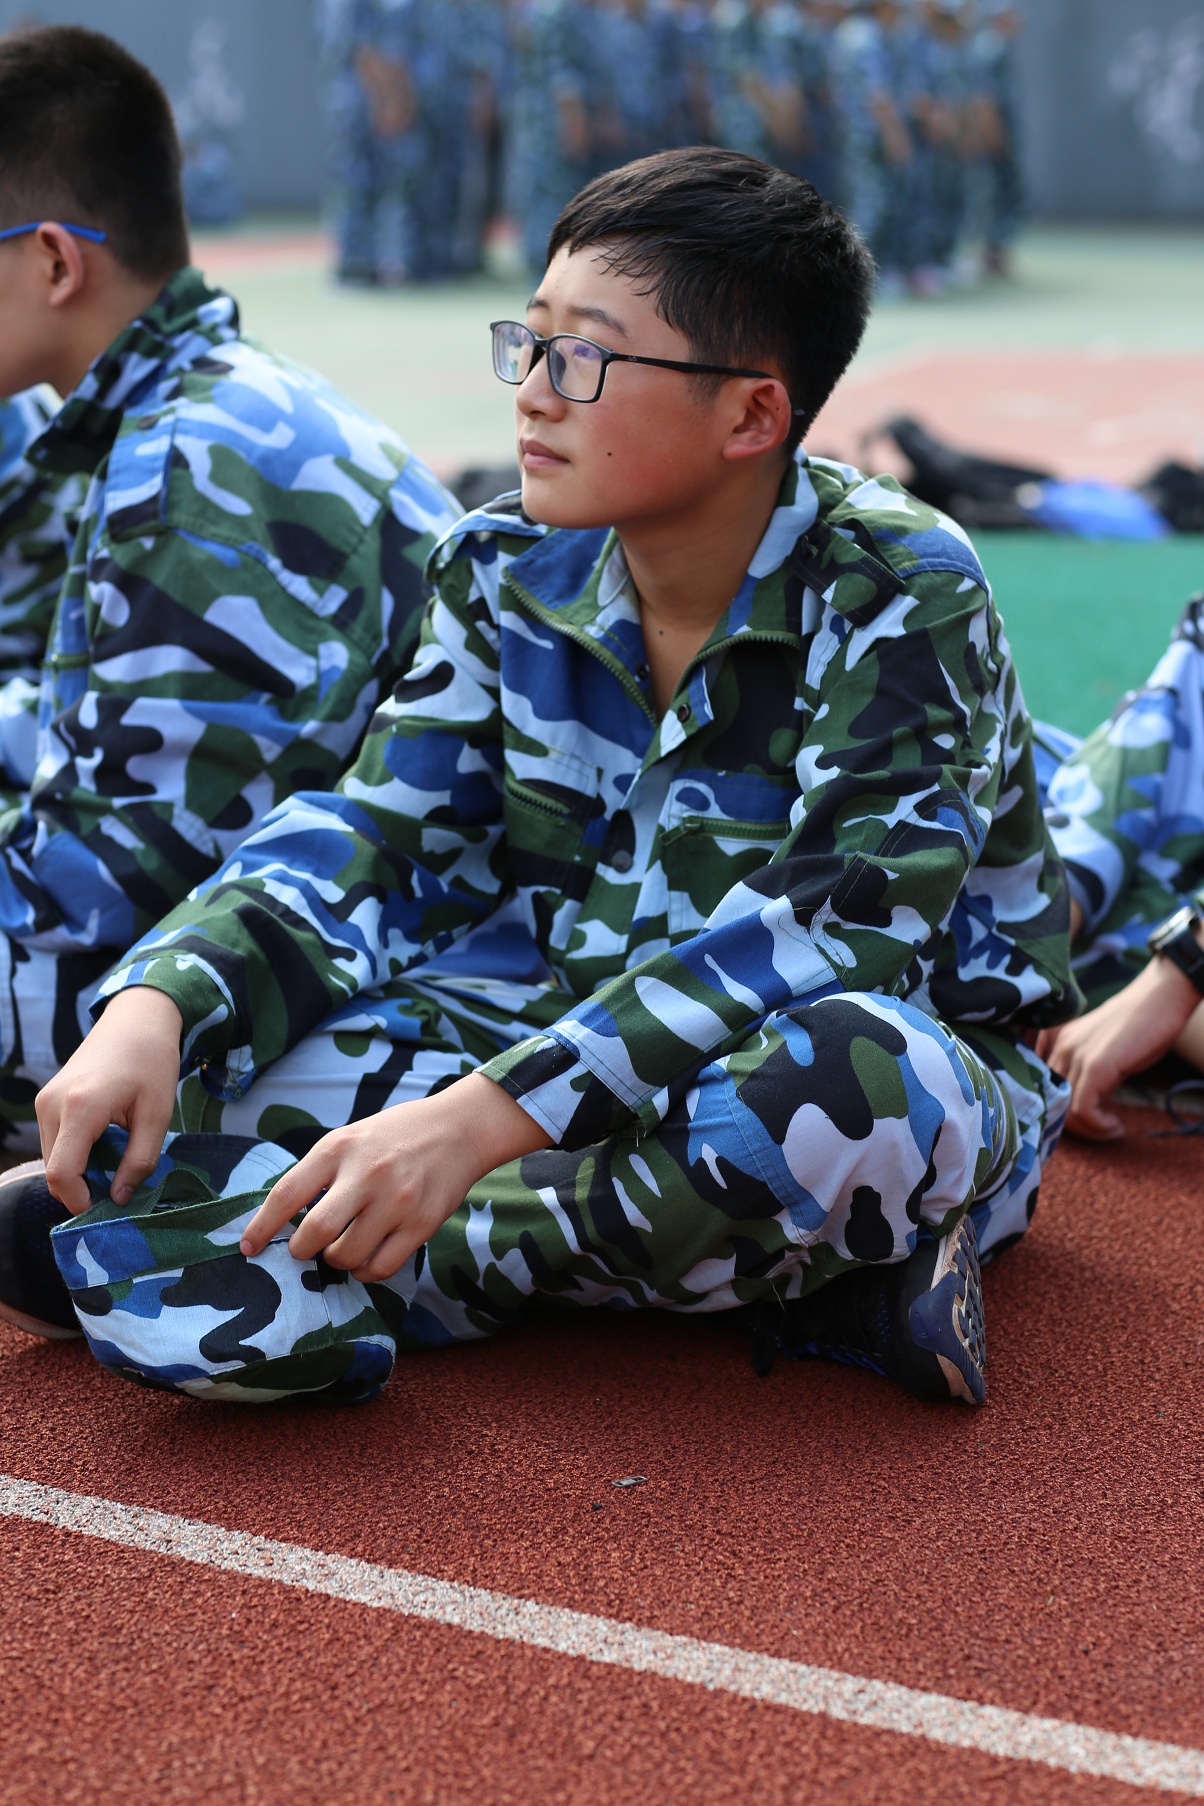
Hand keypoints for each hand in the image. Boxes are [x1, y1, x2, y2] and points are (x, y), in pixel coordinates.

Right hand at [35, 987, 183, 1212]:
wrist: (135, 1020)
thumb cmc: (152, 1062)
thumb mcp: (157, 1115)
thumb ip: (139, 1161)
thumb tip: (120, 1199)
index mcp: (80, 1108)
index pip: (61, 1174)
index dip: (79, 1201)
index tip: (108, 1209)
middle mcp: (52, 1105)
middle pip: (54, 1169)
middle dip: (82, 1188)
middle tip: (119, 1188)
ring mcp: (44, 1101)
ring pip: (53, 1157)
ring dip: (79, 1170)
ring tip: (117, 1160)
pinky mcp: (46, 1099)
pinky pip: (55, 1141)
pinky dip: (75, 1153)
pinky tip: (105, 1144)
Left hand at [238, 1071, 551, 1282]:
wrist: (457, 1129)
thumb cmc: (394, 1136)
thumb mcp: (350, 1138)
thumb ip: (319, 1173)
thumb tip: (282, 1220)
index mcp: (339, 1148)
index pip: (287, 1194)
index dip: (261, 1227)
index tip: (248, 1248)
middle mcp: (367, 1174)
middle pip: (316, 1232)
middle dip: (301, 1250)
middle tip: (305, 1248)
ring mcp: (397, 1201)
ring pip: (347, 1256)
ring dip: (335, 1260)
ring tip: (343, 1246)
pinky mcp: (422, 1224)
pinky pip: (380, 1267)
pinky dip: (365, 1271)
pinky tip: (367, 1258)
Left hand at [1036, 957, 1200, 1139]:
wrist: (1159, 999)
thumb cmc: (1138, 1026)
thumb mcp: (1104, 1053)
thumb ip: (1088, 1075)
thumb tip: (1084, 1110)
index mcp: (1057, 1043)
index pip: (1042, 1088)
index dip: (1060, 1113)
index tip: (1086, 1123)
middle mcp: (1060, 1047)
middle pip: (1050, 1102)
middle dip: (1075, 1126)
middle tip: (1100, 1130)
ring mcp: (1075, 1055)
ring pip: (1064, 1110)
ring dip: (1089, 1131)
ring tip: (1111, 1129)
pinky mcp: (1095, 1065)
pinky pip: (1082, 1109)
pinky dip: (1098, 1126)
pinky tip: (1115, 1125)